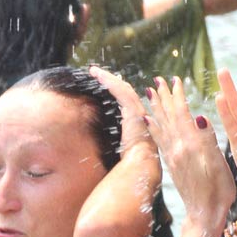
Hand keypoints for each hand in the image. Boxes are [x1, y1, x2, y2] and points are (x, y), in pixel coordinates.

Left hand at [89, 66, 161, 182]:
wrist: (142, 165)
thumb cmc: (134, 163)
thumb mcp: (123, 151)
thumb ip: (117, 145)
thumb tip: (102, 150)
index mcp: (139, 122)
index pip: (127, 101)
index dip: (117, 90)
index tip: (107, 84)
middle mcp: (140, 113)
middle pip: (125, 91)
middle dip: (112, 80)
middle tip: (98, 73)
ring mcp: (138, 111)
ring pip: (122, 88)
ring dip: (107, 78)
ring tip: (94, 70)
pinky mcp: (134, 111)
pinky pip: (120, 91)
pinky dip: (109, 81)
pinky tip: (98, 75)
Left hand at [145, 75, 234, 229]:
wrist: (204, 215)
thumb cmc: (218, 192)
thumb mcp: (218, 164)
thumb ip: (208, 140)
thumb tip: (200, 117)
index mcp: (190, 146)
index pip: (181, 114)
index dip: (178, 96)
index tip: (174, 79)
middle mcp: (178, 149)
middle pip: (168, 118)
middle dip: (163, 98)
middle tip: (157, 81)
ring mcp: (173, 158)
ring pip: (162, 127)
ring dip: (157, 109)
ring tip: (150, 95)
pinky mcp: (172, 165)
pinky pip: (160, 140)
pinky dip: (154, 127)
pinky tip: (150, 122)